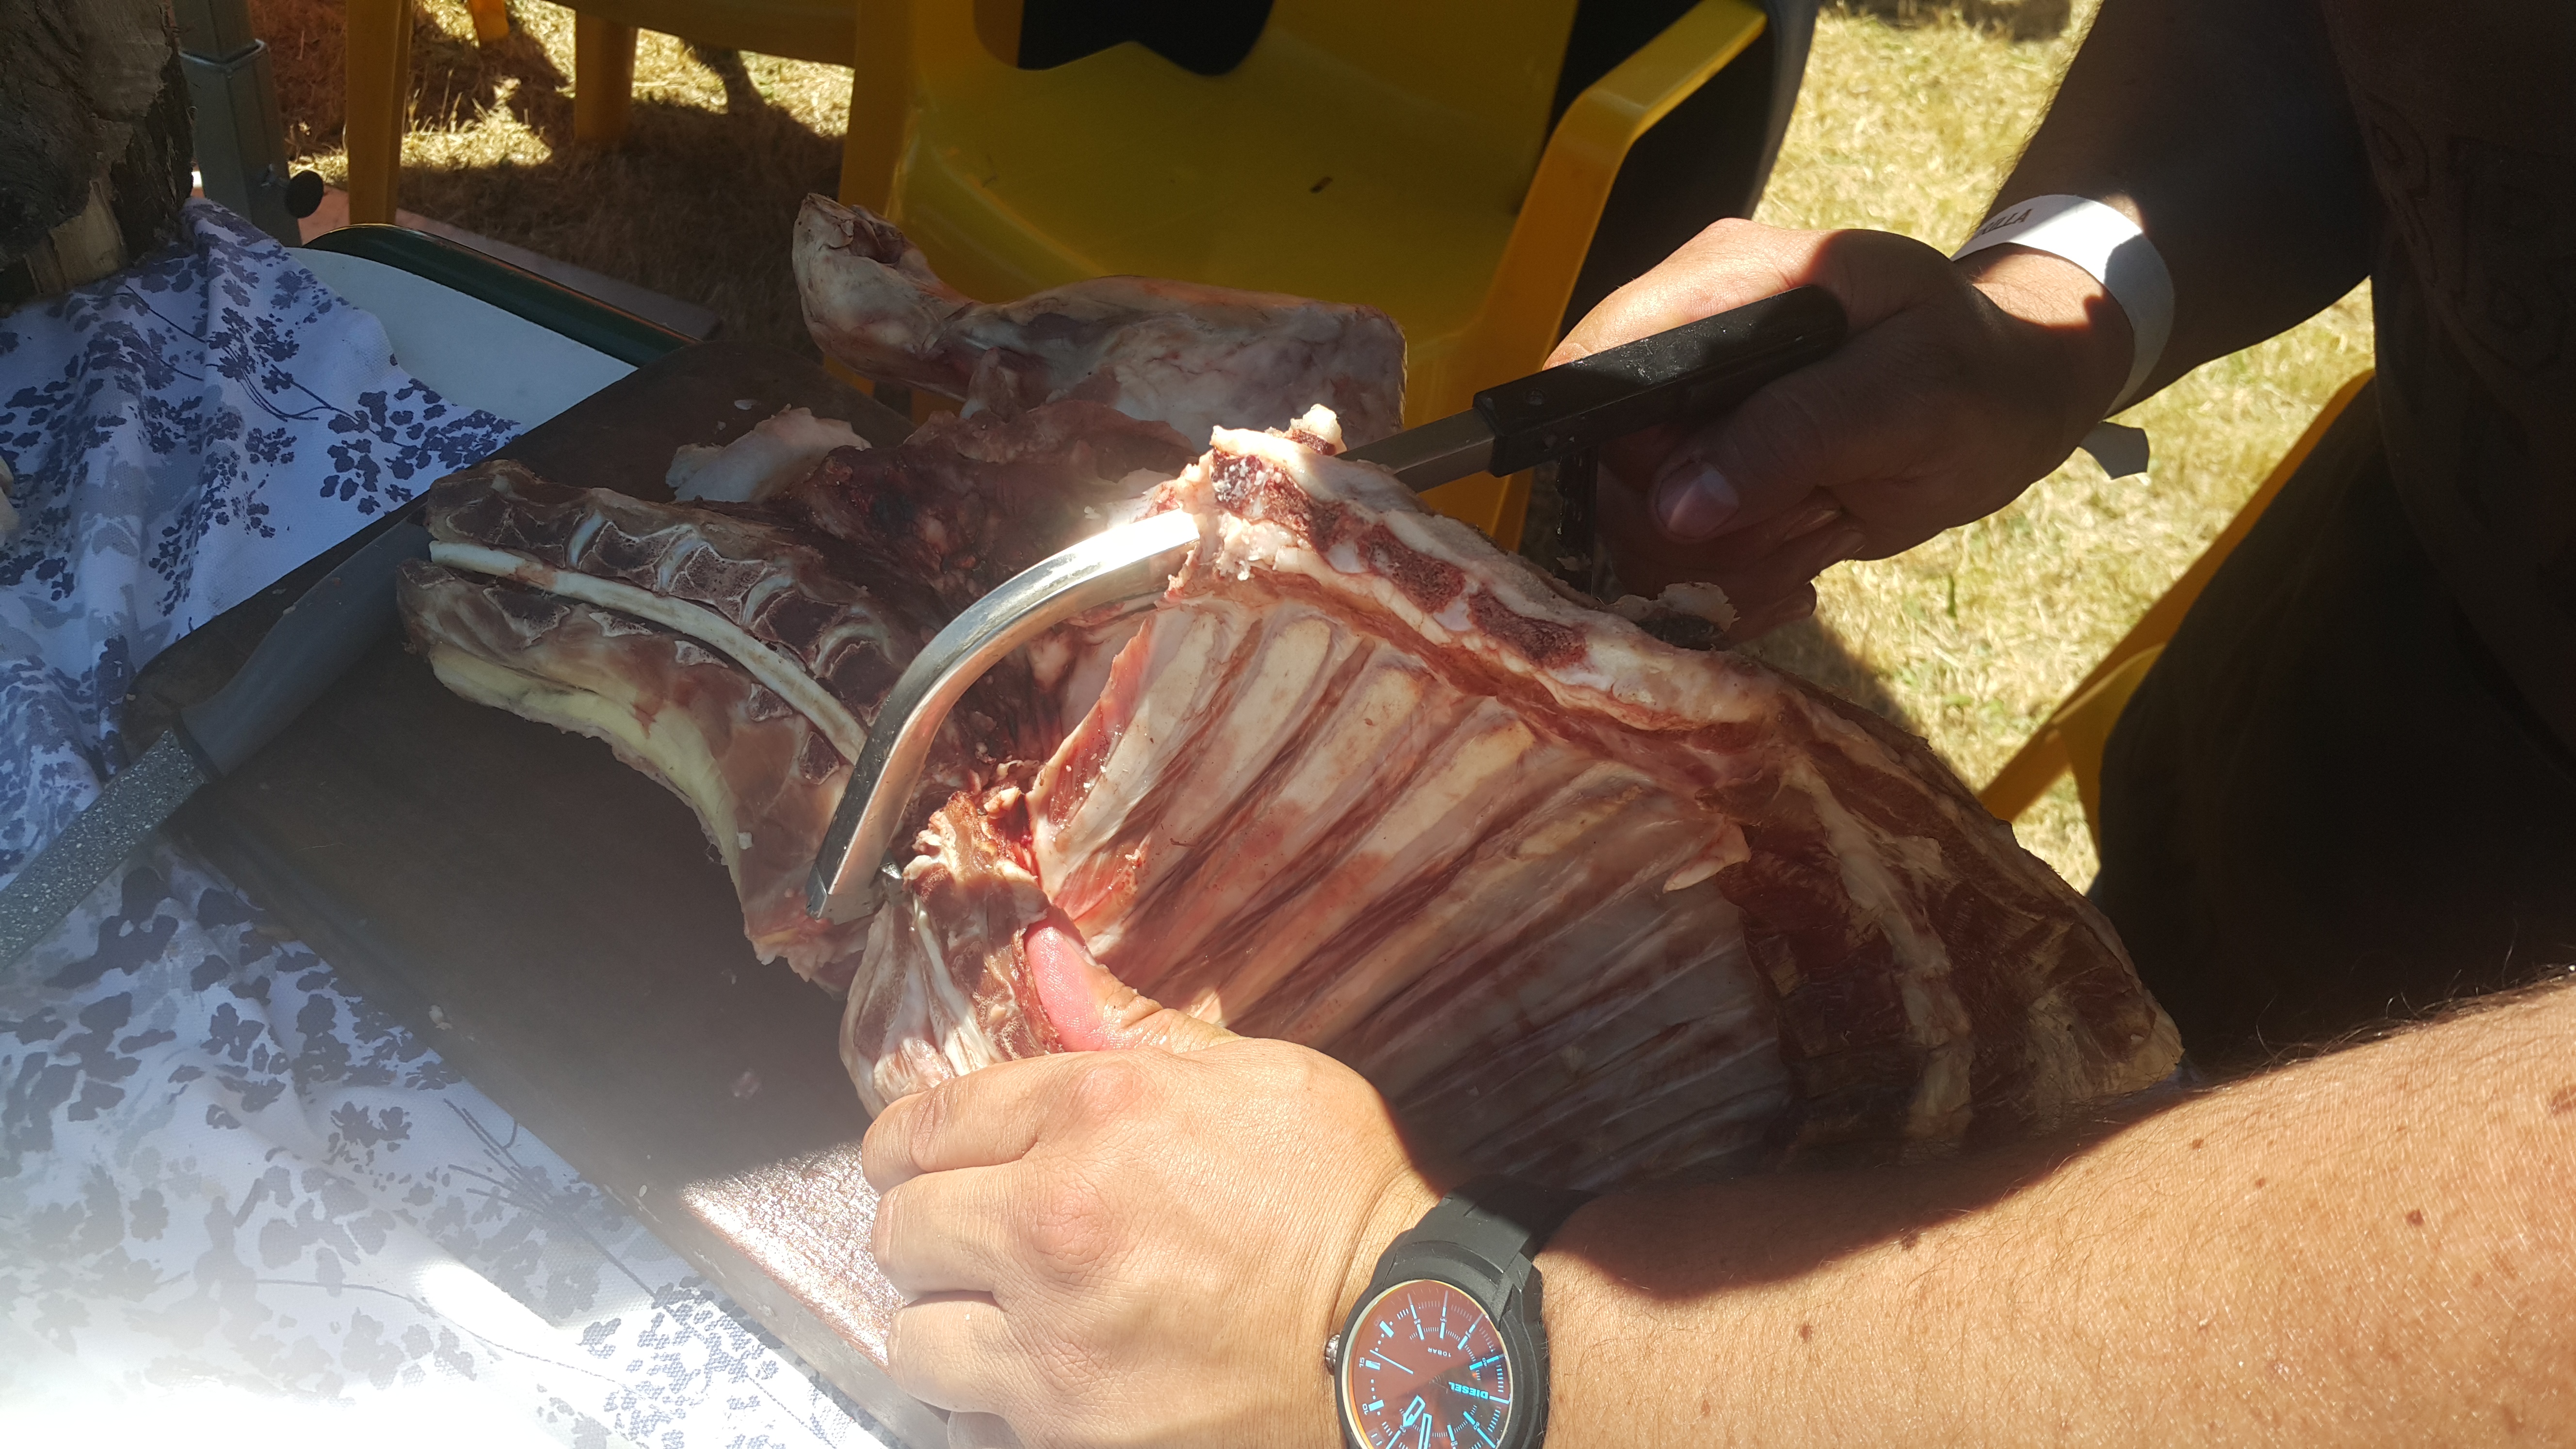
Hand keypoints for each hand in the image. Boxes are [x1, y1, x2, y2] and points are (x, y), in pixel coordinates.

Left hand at [863, 925, 1443, 1448]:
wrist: (1407, 1335)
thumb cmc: (1347, 1194)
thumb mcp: (1258, 1073)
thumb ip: (1137, 1025)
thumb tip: (1048, 961)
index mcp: (1097, 1111)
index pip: (928, 1123)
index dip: (906, 1144)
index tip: (910, 1160)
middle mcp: (1055, 1222)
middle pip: (902, 1229)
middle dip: (926, 1229)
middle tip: (965, 1236)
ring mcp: (1056, 1339)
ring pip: (913, 1336)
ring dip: (946, 1321)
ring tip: (993, 1315)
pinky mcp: (1070, 1430)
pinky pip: (969, 1420)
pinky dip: (989, 1404)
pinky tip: (1037, 1380)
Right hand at [1552, 219, 2134, 636]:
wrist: (2013, 396)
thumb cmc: (1978, 373)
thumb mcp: (1913, 393)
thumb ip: (1796, 433)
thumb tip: (1675, 506)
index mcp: (1722, 285)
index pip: (1594, 368)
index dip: (1609, 458)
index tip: (1682, 519)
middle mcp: (1684, 345)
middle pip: (1601, 465)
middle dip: (1682, 530)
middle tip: (1789, 538)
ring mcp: (1690, 414)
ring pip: (1635, 523)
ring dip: (1718, 564)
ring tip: (1809, 544)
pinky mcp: (1706, 472)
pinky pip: (1674, 551)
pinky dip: (1731, 578)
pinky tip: (1798, 563)